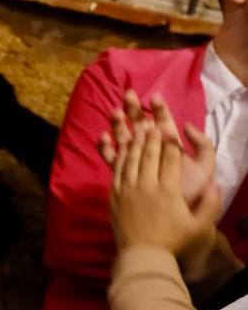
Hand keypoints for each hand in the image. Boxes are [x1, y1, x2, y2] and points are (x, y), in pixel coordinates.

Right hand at [99, 91, 218, 212]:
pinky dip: (105, 147)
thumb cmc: (192, 190)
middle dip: (134, 109)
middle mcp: (152, 150)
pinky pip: (112, 157)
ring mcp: (136, 161)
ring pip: (124, 138)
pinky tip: (103, 137)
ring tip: (114, 112)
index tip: (153, 96)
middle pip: (140, 126)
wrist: (177, 214)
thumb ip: (203, 145)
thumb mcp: (205, 167)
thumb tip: (186, 125)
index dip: (158, 109)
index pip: (163, 122)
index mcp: (170, 146)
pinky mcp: (124, 173)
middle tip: (128, 95)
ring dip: (118, 124)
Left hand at [108, 109, 219, 256]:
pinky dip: (119, 155)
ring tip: (137, 129)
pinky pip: (116, 169)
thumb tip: (215, 184)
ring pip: (130, 159)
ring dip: (134, 142)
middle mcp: (147, 186)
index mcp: (168, 191)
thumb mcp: (199, 226)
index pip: (169, 159)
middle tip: (152, 122)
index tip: (167, 127)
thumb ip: (210, 204)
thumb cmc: (173, 241)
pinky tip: (121, 147)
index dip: (168, 141)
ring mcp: (128, 189)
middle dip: (151, 137)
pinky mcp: (114, 194)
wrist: (142, 255)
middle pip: (148, 155)